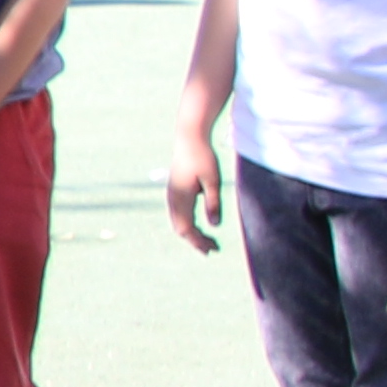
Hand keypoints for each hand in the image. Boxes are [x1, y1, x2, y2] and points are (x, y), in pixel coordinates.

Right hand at [160, 121, 221, 253]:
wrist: (189, 138)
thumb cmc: (203, 157)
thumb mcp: (213, 181)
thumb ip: (213, 203)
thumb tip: (215, 225)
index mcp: (181, 198)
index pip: (187, 228)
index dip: (199, 241)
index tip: (213, 249)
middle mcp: (173, 198)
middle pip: (181, 228)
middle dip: (196, 240)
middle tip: (213, 249)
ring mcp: (172, 194)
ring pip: (178, 221)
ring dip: (191, 233)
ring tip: (207, 240)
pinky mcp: (175, 189)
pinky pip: (178, 213)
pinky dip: (188, 223)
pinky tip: (199, 224)